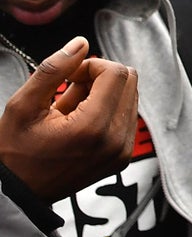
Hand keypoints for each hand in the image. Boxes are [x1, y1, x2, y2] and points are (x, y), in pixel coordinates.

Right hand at [0, 37, 137, 201]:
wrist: (18, 192)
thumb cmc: (15, 152)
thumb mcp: (23, 105)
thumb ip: (54, 70)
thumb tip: (80, 43)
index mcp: (93, 127)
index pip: (117, 73)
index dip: (92, 65)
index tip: (70, 76)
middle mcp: (116, 141)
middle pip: (129, 81)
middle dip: (100, 77)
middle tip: (70, 90)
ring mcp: (122, 151)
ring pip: (130, 96)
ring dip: (104, 94)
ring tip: (71, 110)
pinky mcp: (123, 157)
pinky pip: (128, 116)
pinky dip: (108, 111)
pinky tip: (80, 122)